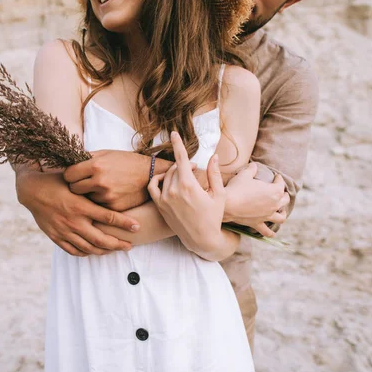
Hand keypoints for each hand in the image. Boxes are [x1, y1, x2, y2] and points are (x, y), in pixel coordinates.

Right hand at [16, 170, 139, 256]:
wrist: (31, 191)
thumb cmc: (55, 181)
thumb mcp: (75, 181)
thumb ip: (92, 187)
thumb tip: (113, 185)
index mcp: (80, 205)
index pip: (108, 217)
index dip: (124, 224)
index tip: (137, 227)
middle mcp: (73, 221)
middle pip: (101, 239)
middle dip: (118, 244)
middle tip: (130, 245)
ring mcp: (64, 231)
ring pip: (89, 248)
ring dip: (105, 251)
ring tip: (115, 249)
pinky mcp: (56, 237)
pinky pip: (74, 251)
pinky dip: (86, 253)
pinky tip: (94, 251)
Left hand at [63, 150, 151, 211]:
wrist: (150, 174)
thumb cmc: (126, 162)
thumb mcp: (107, 153)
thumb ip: (87, 158)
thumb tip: (69, 162)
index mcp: (95, 165)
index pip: (68, 175)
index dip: (70, 175)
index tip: (75, 175)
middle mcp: (99, 181)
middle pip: (74, 189)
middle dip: (77, 186)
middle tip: (84, 183)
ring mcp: (107, 196)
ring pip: (86, 199)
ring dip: (90, 195)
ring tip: (101, 187)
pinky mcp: (113, 207)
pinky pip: (98, 206)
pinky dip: (101, 202)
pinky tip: (109, 194)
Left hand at [148, 132, 225, 253]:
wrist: (202, 239)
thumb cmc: (214, 216)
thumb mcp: (219, 194)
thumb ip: (214, 173)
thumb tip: (213, 156)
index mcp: (189, 186)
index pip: (181, 159)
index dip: (178, 144)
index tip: (173, 132)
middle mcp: (174, 191)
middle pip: (176, 167)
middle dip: (185, 165)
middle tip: (194, 169)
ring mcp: (164, 199)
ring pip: (166, 176)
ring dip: (175, 172)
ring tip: (185, 177)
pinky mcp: (160, 206)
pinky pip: (153, 186)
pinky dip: (157, 179)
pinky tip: (166, 179)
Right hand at [223, 162, 289, 236]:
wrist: (227, 204)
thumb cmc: (236, 188)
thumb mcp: (244, 175)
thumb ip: (251, 169)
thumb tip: (254, 166)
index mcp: (274, 191)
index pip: (280, 183)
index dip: (278, 179)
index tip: (275, 176)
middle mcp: (274, 205)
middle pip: (284, 200)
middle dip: (283, 194)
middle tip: (279, 191)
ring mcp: (267, 216)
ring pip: (281, 217)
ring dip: (282, 213)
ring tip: (281, 211)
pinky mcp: (258, 223)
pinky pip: (267, 231)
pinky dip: (270, 232)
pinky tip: (272, 232)